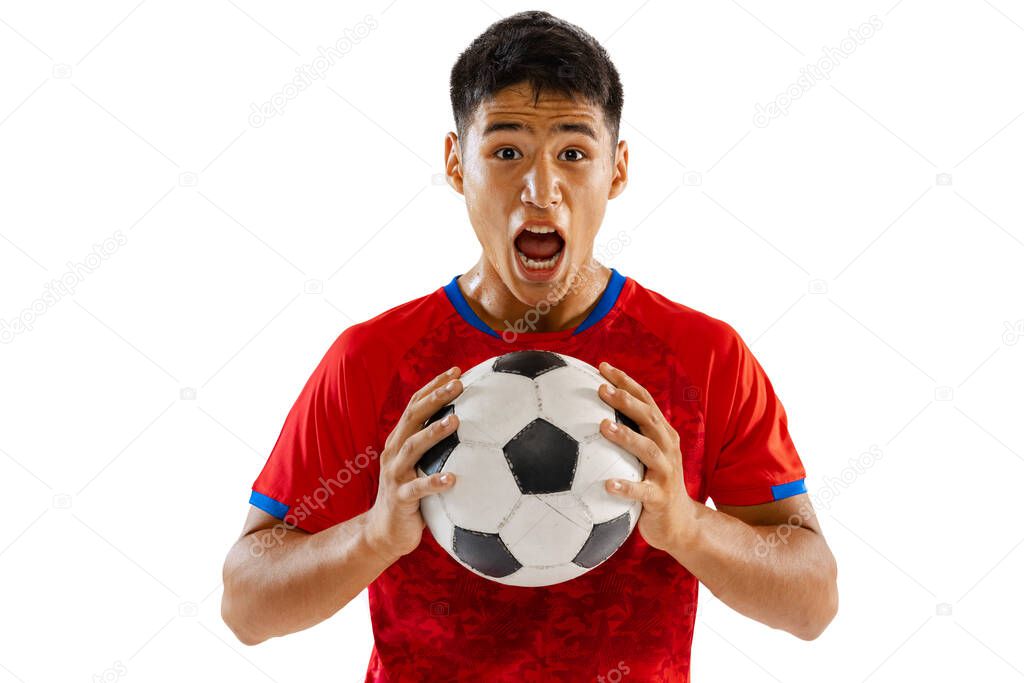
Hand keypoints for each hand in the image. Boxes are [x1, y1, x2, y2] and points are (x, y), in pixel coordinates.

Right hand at [364, 366, 463, 561]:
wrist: (384, 534)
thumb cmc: (412, 498)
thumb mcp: (422, 468)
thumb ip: (440, 450)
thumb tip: (478, 433)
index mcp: (400, 441)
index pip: (415, 405)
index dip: (433, 386)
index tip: (457, 371)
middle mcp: (394, 452)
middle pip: (413, 417)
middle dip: (435, 398)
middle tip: (459, 385)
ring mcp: (395, 475)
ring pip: (412, 447)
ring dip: (434, 432)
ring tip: (455, 420)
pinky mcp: (400, 499)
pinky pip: (418, 489)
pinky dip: (434, 482)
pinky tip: (453, 478)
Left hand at [596, 361, 698, 552]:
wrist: (680, 525)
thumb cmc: (652, 486)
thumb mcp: (643, 457)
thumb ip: (625, 437)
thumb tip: (584, 417)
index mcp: (662, 434)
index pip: (645, 401)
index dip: (626, 382)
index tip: (601, 366)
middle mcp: (668, 448)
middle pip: (649, 417)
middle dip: (626, 400)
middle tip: (601, 388)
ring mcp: (666, 473)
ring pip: (648, 449)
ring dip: (626, 436)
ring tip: (603, 426)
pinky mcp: (661, 498)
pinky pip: (643, 492)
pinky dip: (626, 487)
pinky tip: (607, 484)